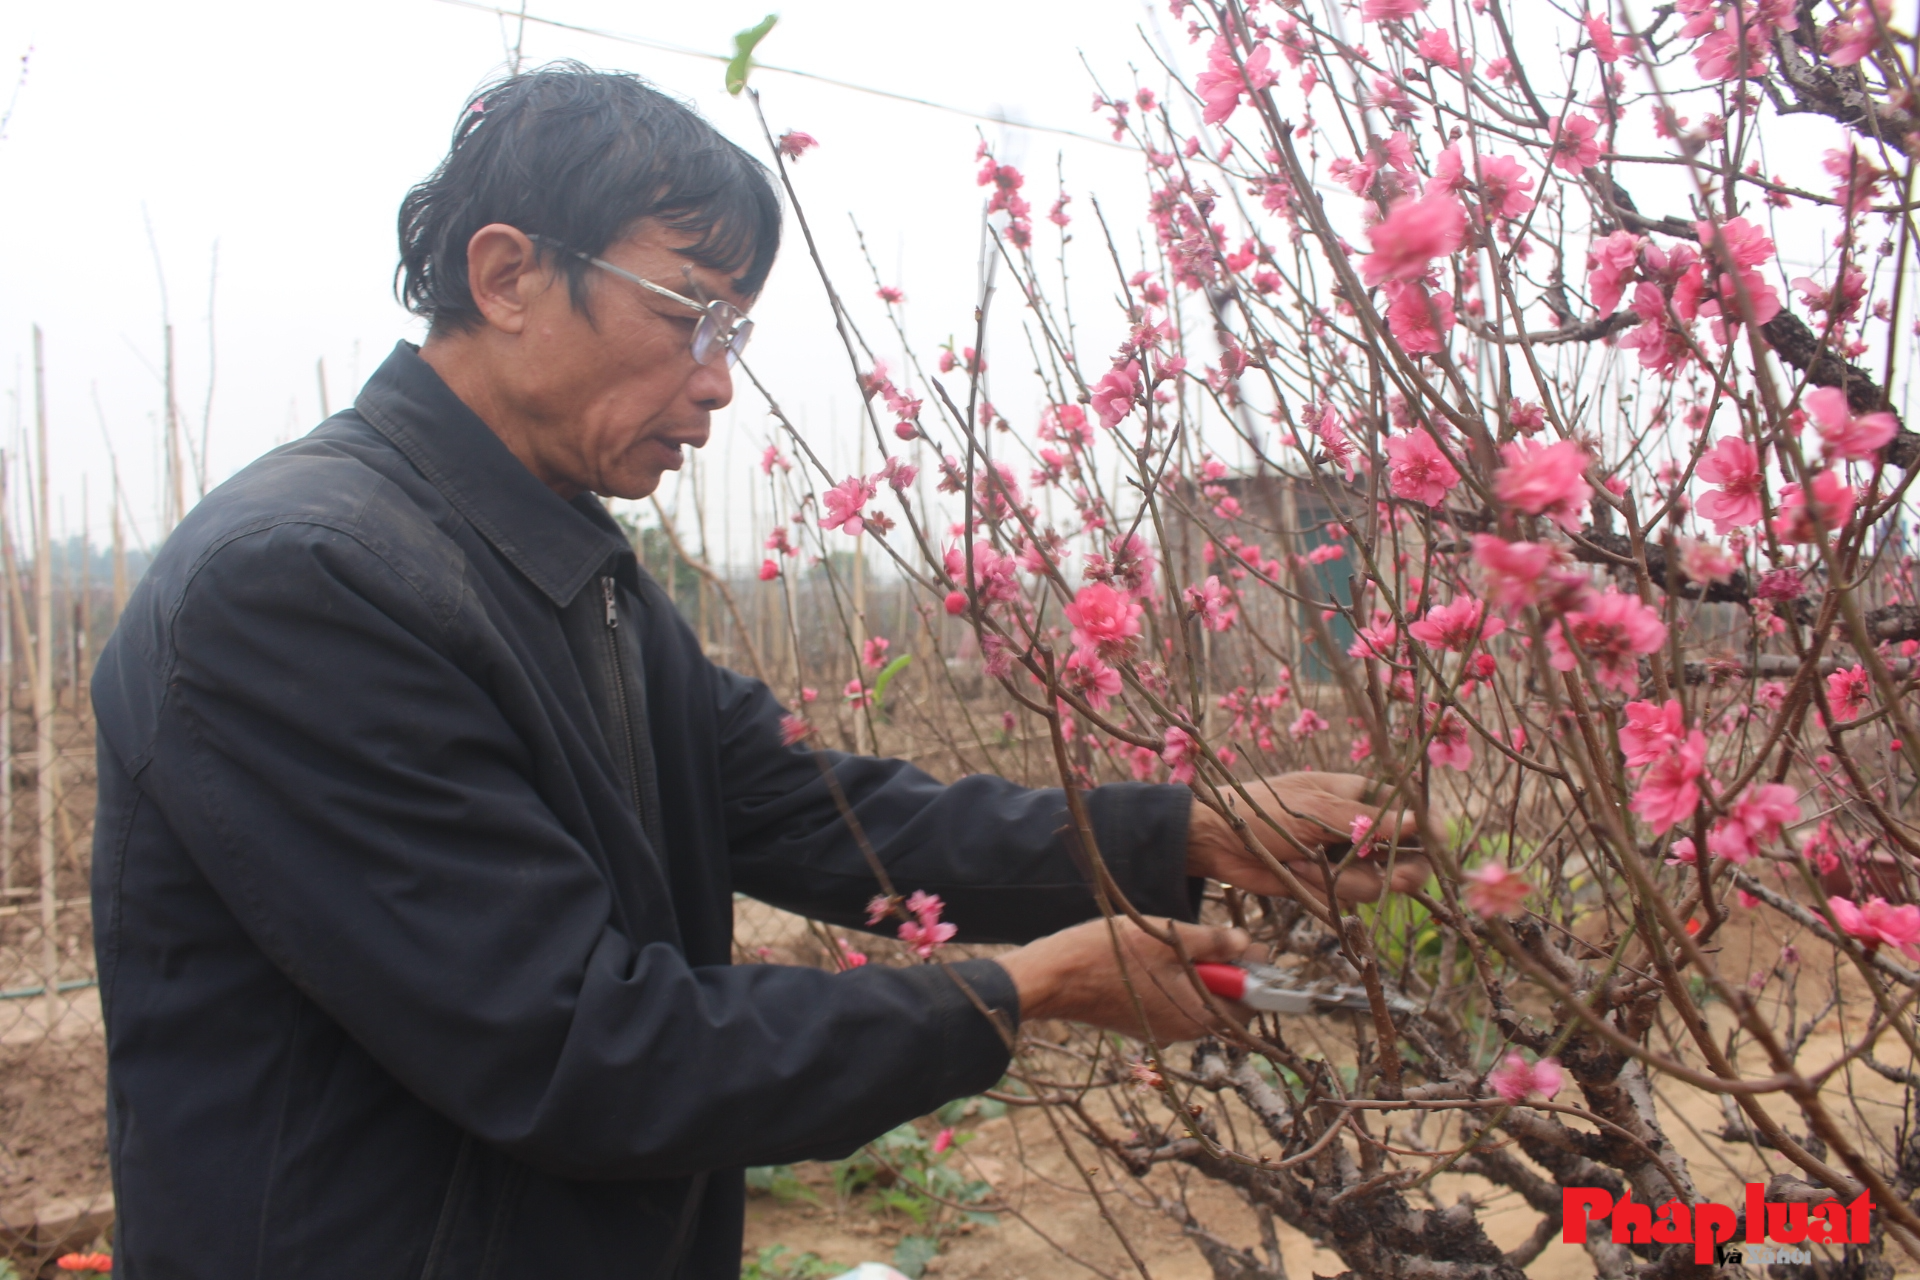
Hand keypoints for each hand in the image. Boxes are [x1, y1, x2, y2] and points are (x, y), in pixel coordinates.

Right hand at [997, 916, 1251, 1042]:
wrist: (1053, 978)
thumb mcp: (1168, 939)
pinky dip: (1172, 979)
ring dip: (1194, 971)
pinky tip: (1153, 955)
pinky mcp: (1141, 1020)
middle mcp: (1183, 1030)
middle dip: (1221, 968)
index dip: (1251, 972)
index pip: (1248, 1003)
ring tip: (1174, 941)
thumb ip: (1213, 942)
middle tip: (1209, 937)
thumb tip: (1245, 943)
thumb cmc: (1109, 956)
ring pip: (1194, 997)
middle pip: (1222, 1000)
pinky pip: (1171, 1000)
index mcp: (1196, 1016)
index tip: (1243, 943)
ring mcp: (1160, 1027)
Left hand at [1186, 772, 1429, 904]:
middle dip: (1404, 870)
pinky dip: (1326, 888)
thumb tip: (1420, 822)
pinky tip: (1298, 872)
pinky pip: (1348, 896)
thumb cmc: (1263, 808)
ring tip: (1306, 862)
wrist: (1217, 840)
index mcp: (1361, 795)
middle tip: (1397, 881)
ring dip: (1348, 879)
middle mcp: (1360, 827)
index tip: (1435, 845)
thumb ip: (1368, 821)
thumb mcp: (1317, 810)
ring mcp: (1347, 858)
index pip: (1413, 811)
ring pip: (1380, 882)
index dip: (1429, 830)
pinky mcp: (1330, 884)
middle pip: (1409, 855)